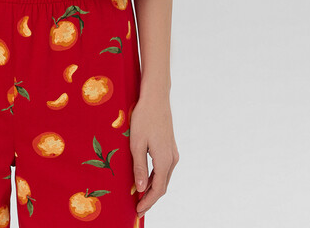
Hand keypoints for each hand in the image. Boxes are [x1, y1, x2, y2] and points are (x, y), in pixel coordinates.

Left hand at [129, 94, 179, 218]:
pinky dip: (155, 177)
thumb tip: (140, 189)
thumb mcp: (136, 143)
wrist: (156, 97)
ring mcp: (172, 152)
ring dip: (152, 187)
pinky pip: (164, 168)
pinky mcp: (170, 146)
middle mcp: (172, 159)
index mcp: (164, 160)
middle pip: (162, 186)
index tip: (138, 211)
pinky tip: (145, 178)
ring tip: (139, 195)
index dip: (148, 202)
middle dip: (150, 198)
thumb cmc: (144, 118)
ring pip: (163, 177)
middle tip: (137, 207)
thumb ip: (139, 167)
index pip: (157, 189)